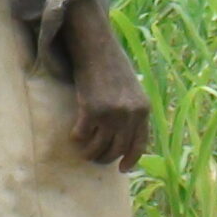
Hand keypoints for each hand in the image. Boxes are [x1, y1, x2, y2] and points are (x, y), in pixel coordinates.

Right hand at [63, 0, 149, 171]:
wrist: (96, 47)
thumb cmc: (111, 65)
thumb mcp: (131, 88)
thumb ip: (131, 110)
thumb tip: (123, 135)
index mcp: (143, 109)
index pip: (139, 144)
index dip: (130, 159)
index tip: (122, 169)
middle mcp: (129, 114)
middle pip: (117, 149)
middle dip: (106, 158)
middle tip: (96, 159)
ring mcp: (110, 114)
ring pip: (99, 146)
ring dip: (90, 153)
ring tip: (83, 152)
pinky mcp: (91, 110)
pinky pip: (82, 134)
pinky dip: (77, 138)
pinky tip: (74, 135)